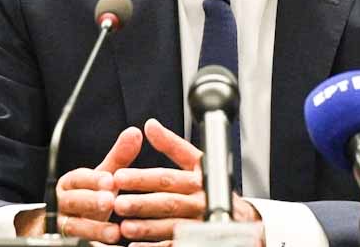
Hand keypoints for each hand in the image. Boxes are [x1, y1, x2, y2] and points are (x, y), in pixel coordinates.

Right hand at [54, 126, 143, 242]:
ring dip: (94, 230)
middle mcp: (63, 203)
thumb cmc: (92, 195)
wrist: (70, 223)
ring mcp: (64, 225)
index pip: (78, 178)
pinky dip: (94, 246)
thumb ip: (118, 158)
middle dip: (91, 202)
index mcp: (70, 183)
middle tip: (110, 202)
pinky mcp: (69, 242)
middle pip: (73, 202)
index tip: (111, 181)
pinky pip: (78, 244)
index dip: (94, 179)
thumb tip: (135, 132)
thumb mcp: (104, 178)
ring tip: (115, 233)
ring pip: (74, 227)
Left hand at [113, 118, 260, 244]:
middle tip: (118, 203)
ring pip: (172, 227)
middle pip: (170, 203)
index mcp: (198, 179)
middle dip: (143, 203)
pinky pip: (175, 245)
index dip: (143, 177)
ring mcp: (200, 224)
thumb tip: (150, 125)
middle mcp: (201, 202)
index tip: (119, 176)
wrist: (241, 220)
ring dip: (147, 228)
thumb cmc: (212, 187)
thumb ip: (172, 145)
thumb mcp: (197, 162)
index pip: (168, 177)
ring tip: (124, 227)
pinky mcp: (199, 241)